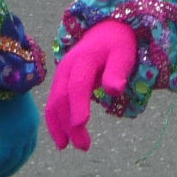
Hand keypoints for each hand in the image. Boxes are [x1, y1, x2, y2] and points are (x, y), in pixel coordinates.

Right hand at [0, 93, 40, 176]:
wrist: (1, 80)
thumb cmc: (2, 87)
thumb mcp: (11, 105)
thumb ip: (10, 118)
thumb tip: (0, 124)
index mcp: (32, 122)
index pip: (30, 147)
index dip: (21, 158)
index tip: (12, 164)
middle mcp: (30, 131)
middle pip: (23, 156)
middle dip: (13, 167)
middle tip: (1, 175)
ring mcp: (21, 135)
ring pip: (13, 160)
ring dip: (2, 169)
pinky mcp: (9, 137)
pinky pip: (2, 158)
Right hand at [46, 20, 137, 151]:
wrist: (104, 30)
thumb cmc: (117, 45)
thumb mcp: (123, 54)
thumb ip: (117, 71)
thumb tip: (115, 90)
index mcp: (84, 60)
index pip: (78, 84)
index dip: (79, 104)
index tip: (82, 124)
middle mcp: (67, 68)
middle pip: (63, 98)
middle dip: (70, 124)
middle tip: (84, 146)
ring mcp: (60, 76)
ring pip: (54, 104)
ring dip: (60, 127)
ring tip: (71, 147)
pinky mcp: (60, 83)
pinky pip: (53, 104)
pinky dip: (55, 122)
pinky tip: (62, 139)